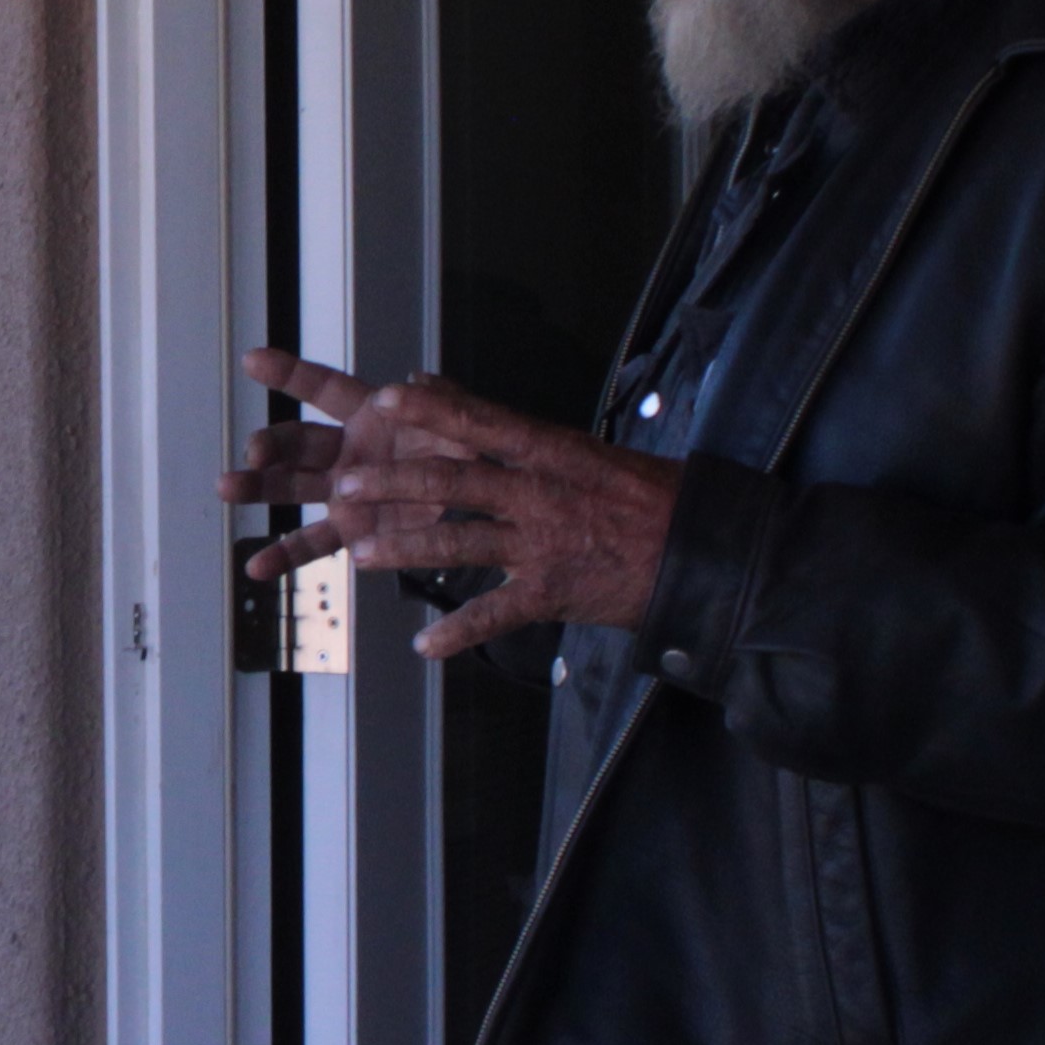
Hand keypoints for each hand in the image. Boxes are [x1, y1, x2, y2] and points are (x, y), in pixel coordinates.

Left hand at [224, 348, 680, 662]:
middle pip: (452, 481)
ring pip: (458, 542)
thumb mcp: (591, 455)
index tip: (387, 397)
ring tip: (359, 557)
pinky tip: (422, 647)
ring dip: (403, 549)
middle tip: (344, 486)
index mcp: (552, 452)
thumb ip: (530, 439)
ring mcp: (541, 544)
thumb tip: (482, 412)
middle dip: (392, 484)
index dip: (431, 410)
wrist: (700, 553)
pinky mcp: (550, 592)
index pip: (481, 422)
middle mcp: (539, 493)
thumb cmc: (649, 499)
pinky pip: (492, 615)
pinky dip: (455, 633)